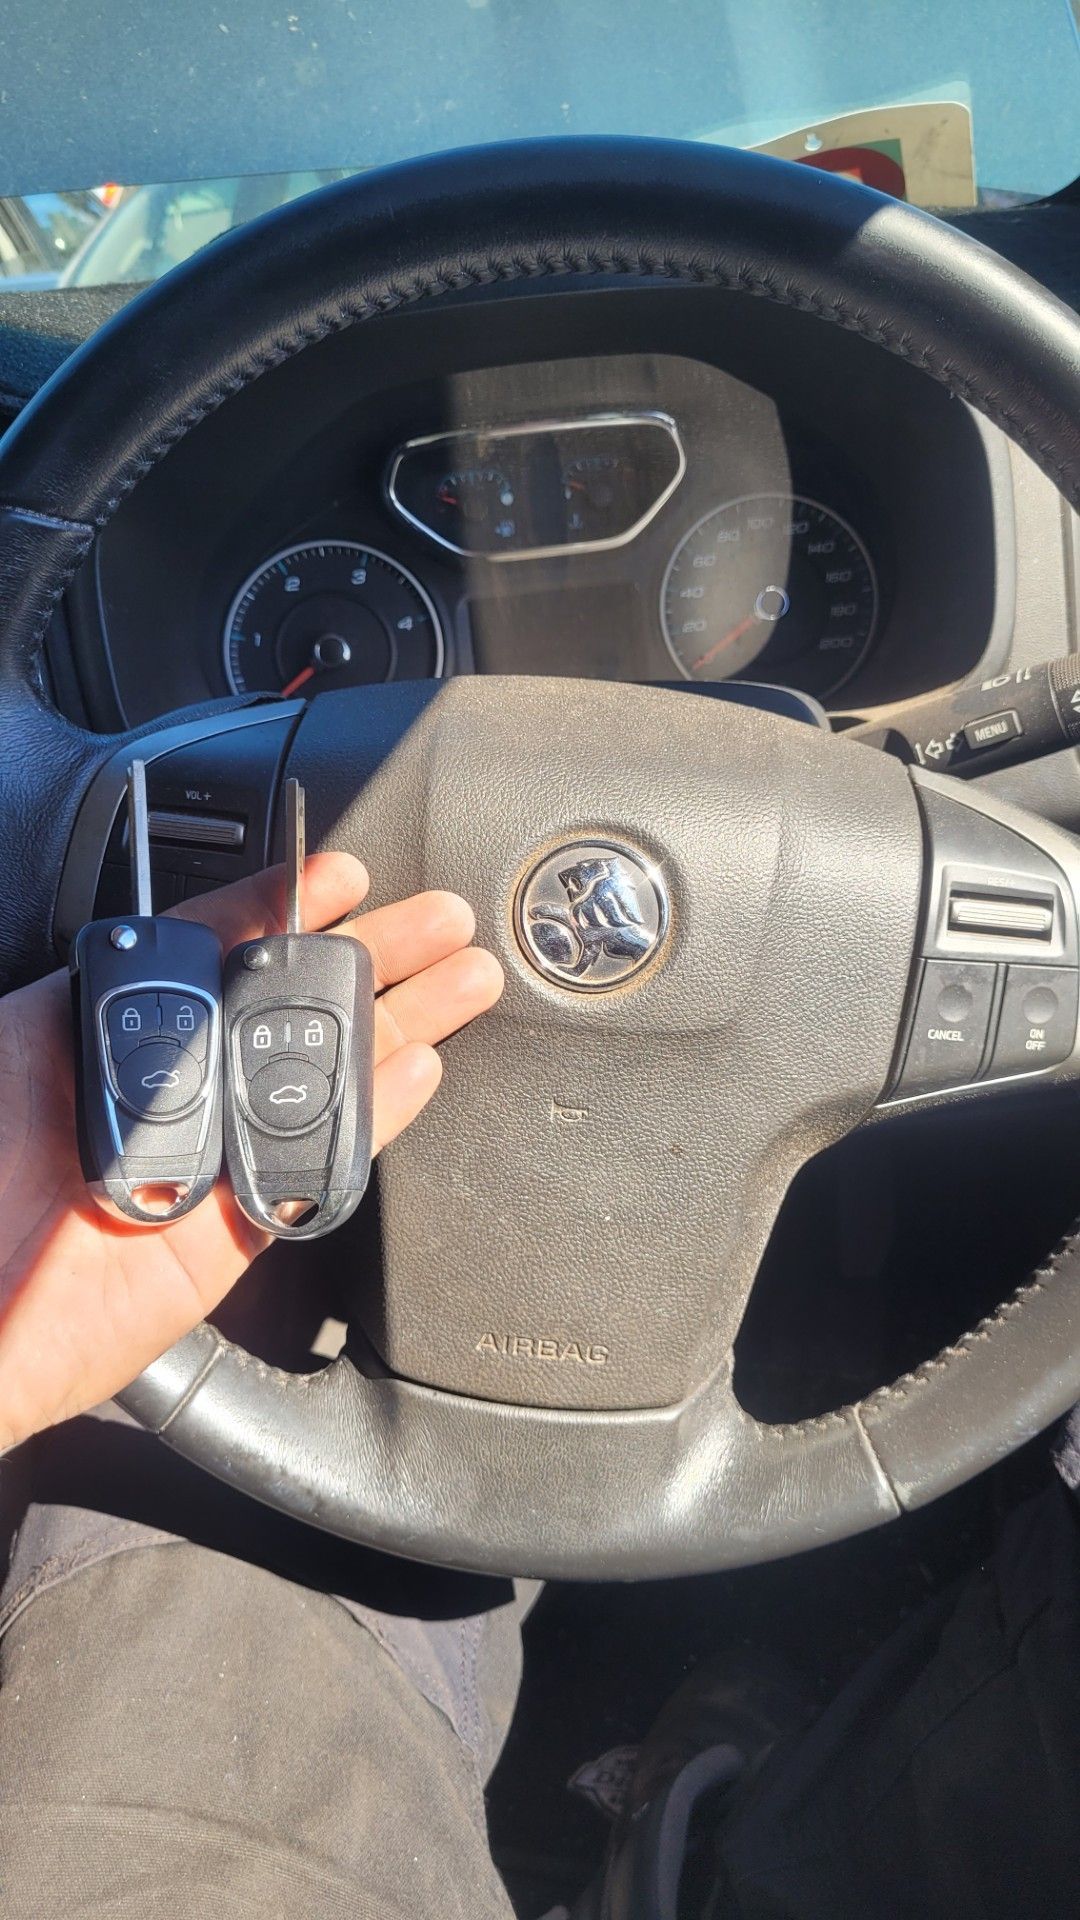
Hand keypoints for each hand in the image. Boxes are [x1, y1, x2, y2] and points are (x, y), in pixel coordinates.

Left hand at [0, 855, 502, 1450]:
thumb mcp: (22, 1035)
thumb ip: (99, 979)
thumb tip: (175, 924)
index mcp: (126, 1031)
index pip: (224, 948)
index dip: (288, 906)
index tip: (342, 875)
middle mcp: (182, 1087)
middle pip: (297, 1005)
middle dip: (375, 954)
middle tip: (440, 918)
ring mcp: (218, 1153)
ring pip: (328, 1075)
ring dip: (404, 1021)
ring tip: (467, 977)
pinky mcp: (242, 1227)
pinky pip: (325, 1165)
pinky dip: (378, 1116)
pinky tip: (421, 1068)